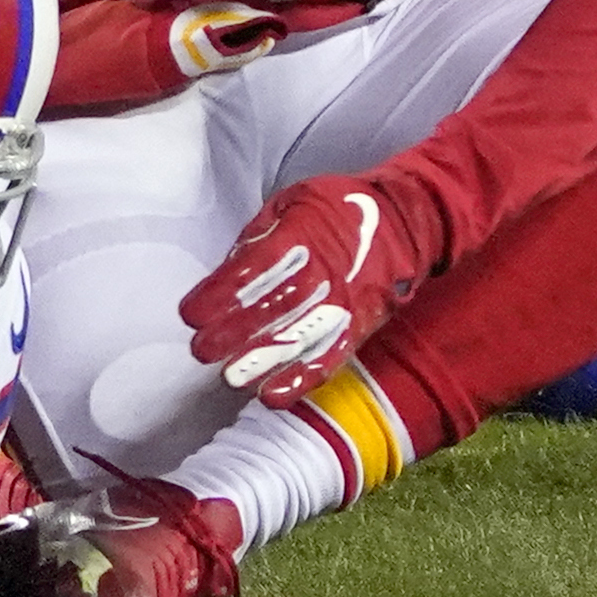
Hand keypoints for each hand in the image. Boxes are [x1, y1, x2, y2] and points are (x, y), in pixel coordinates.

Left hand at [178, 172, 440, 404]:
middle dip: (234, 332)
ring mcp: (344, 301)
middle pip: (274, 307)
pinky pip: (330, 356)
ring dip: (263, 361)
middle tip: (202, 351)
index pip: (256, 268)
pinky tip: (272, 396)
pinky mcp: (359, 325)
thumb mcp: (293, 200)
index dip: (222, 293)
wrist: (406, 220)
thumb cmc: (336, 208)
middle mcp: (324, 271)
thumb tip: (227, 271)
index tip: (190, 314)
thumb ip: (258, 236)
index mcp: (302, 234)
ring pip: (300, 337)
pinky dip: (302, 379)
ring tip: (230, 378)